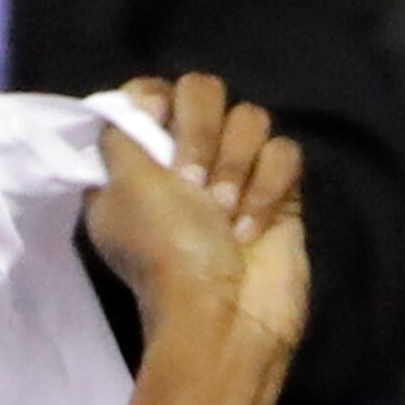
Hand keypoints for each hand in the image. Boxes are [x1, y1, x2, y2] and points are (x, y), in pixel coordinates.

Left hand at [85, 74, 309, 404]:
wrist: (224, 313)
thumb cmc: (166, 252)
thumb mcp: (122, 189)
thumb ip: (119, 134)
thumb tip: (130, 101)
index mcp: (134, 161)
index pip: (148, 93)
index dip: (154, 99)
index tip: (155, 124)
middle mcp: (182, 160)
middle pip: (204, 91)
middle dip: (201, 131)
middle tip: (192, 181)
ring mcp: (234, 173)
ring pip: (251, 117)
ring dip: (236, 165)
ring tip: (224, 213)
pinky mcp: (278, 190)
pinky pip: (285, 151)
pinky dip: (268, 188)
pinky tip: (252, 228)